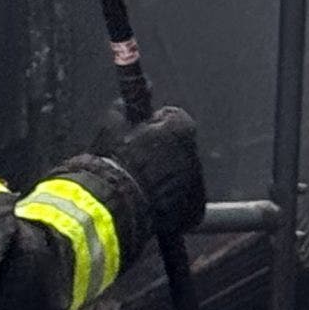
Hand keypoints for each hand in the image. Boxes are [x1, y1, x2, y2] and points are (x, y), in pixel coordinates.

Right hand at [91, 104, 205, 236]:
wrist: (115, 206)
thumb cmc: (113, 164)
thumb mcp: (111, 126)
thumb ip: (125, 109)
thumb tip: (127, 101)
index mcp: (180, 126)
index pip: (170, 118)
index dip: (151, 127)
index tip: (137, 137)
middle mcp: (195, 151)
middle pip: (178, 148)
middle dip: (161, 154)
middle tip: (137, 166)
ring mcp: (197, 182)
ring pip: (181, 175)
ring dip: (166, 180)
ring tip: (139, 189)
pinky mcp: (195, 208)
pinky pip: (183, 201)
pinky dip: (170, 203)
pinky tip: (148, 206)